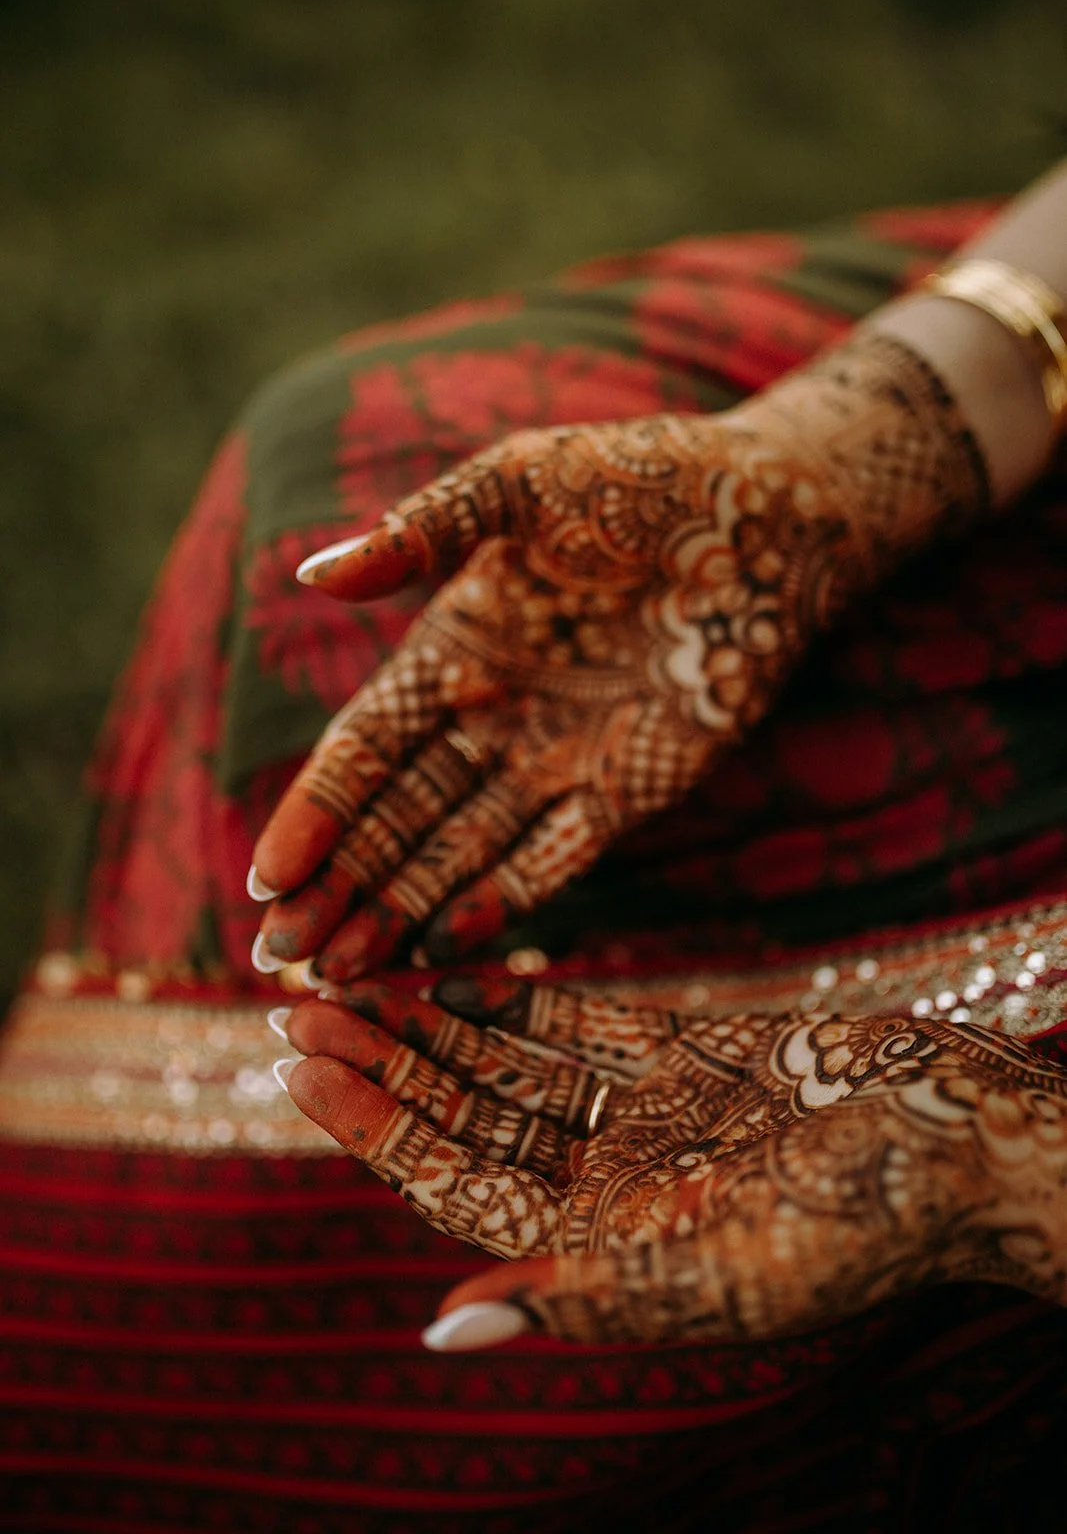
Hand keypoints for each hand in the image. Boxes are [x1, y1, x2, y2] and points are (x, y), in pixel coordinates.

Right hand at [251, 332, 985, 978]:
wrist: (768, 516)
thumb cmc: (640, 480)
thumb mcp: (519, 487)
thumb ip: (421, 533)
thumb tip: (310, 573)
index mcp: (454, 648)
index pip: (365, 748)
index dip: (315, 814)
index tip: (268, 879)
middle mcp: (495, 714)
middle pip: (398, 818)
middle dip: (339, 886)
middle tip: (281, 957)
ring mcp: (558, 757)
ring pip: (461, 851)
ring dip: (401, 909)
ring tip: (340, 973)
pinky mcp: (629, 788)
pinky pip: (553, 858)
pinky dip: (500, 901)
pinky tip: (442, 946)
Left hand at [277, 978, 1066, 1345]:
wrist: (966, 1146)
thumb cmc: (854, 1225)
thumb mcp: (713, 1277)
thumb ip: (575, 1292)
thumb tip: (440, 1323)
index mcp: (604, 1246)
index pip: (454, 1181)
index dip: (375, 1125)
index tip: (299, 1066)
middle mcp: (611, 1181)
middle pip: (467, 1119)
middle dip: (384, 1067)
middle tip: (296, 1008)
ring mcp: (650, 1114)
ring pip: (513, 1068)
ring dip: (435, 1029)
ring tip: (356, 982)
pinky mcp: (693, 1052)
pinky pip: (586, 1025)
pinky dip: (522, 1001)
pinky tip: (458, 976)